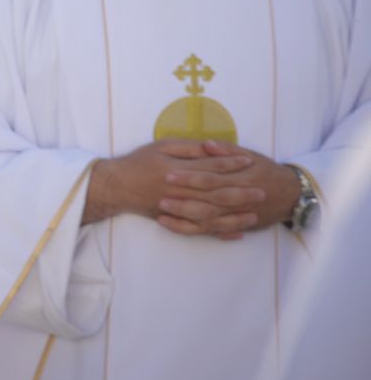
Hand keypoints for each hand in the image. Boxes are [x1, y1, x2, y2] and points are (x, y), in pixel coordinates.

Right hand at [85, 140, 256, 234]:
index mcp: (178, 170)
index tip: (250, 161)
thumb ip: (187, 148)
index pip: (211, 167)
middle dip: (241, 193)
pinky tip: (235, 232)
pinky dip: (219, 232)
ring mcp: (178, 208)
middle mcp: (180, 191)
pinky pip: (200, 229)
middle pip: (216, 194)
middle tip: (263, 192)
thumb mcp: (161, 147)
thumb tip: (211, 147)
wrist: (116, 187)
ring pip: (211, 215)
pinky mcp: (175, 219)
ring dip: (234, 216)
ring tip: (254, 214)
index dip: (232, 163)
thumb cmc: (139, 162)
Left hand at [159, 141, 299, 235]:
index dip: (189, 177)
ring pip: (207, 220)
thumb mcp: (251, 155)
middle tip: (159, 197)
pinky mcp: (235, 226)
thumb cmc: (267, 171)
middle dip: (182, 200)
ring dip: (184, 218)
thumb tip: (206, 143)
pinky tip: (173, 226)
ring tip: (161, 214)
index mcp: (239, 178)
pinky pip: (212, 232)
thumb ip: (227, 150)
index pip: (210, 178)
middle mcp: (237, 199)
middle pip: (206, 201)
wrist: (291, 195)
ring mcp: (236, 215)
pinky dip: (193, 230)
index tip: (168, 173)